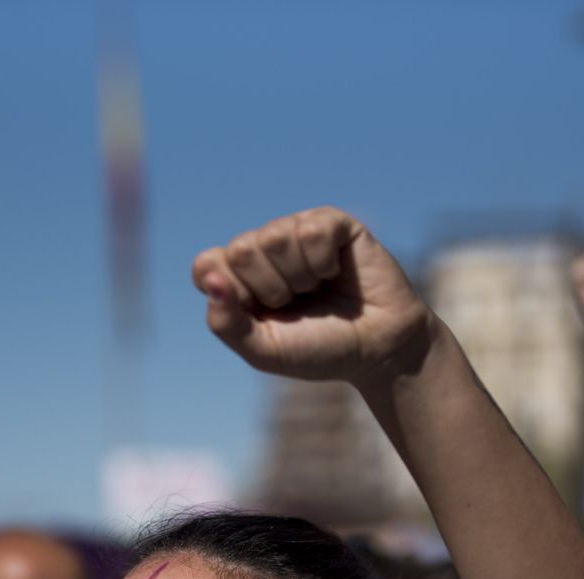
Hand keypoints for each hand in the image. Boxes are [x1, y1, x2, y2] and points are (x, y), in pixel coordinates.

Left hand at [191, 206, 434, 385]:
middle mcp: (263, 249)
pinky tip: (335, 272)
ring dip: (299, 278)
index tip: (261, 314)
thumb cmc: (318, 350)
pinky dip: (323, 263)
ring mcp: (296, 231)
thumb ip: (226, 323)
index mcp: (239, 278)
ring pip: (274, 237)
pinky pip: (311, 230)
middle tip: (296, 304)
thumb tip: (212, 280)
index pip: (206, 265)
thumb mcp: (264, 351)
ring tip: (317, 289)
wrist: (377, 350)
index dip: (233, 293)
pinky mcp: (331, 222)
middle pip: (240, 250)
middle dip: (270, 290)